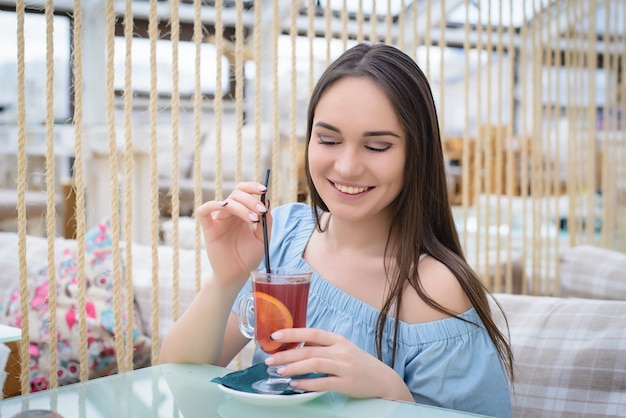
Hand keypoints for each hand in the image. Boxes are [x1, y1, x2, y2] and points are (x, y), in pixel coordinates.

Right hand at [196, 182, 271, 285]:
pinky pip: (203, 212)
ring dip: (241, 207)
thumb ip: (266, 220)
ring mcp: (218, 220)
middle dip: (250, 200)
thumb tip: (267, 201)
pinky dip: (211, 205)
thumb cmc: (249, 257)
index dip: (252, 187)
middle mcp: (230, 214)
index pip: (245, 192)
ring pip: (227, 203)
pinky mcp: (208, 229)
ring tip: (253, 220)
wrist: (237, 275)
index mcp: (242, 213)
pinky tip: (223, 205)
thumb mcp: (263, 238)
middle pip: (237, 195)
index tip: (264, 189)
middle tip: (261, 211)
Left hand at [264, 328, 413, 400]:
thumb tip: (299, 342)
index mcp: (338, 340)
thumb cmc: (359, 363)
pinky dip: (307, 384)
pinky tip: (295, 385)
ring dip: (293, 368)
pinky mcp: (346, 383)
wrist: (383, 379)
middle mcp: (341, 351)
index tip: (275, 335)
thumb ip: (323, 345)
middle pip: (309, 349)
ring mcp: (344, 366)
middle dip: (286, 354)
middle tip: (269, 359)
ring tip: (279, 371)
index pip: (312, 332)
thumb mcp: (343, 348)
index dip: (292, 333)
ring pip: (314, 364)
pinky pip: (322, 382)